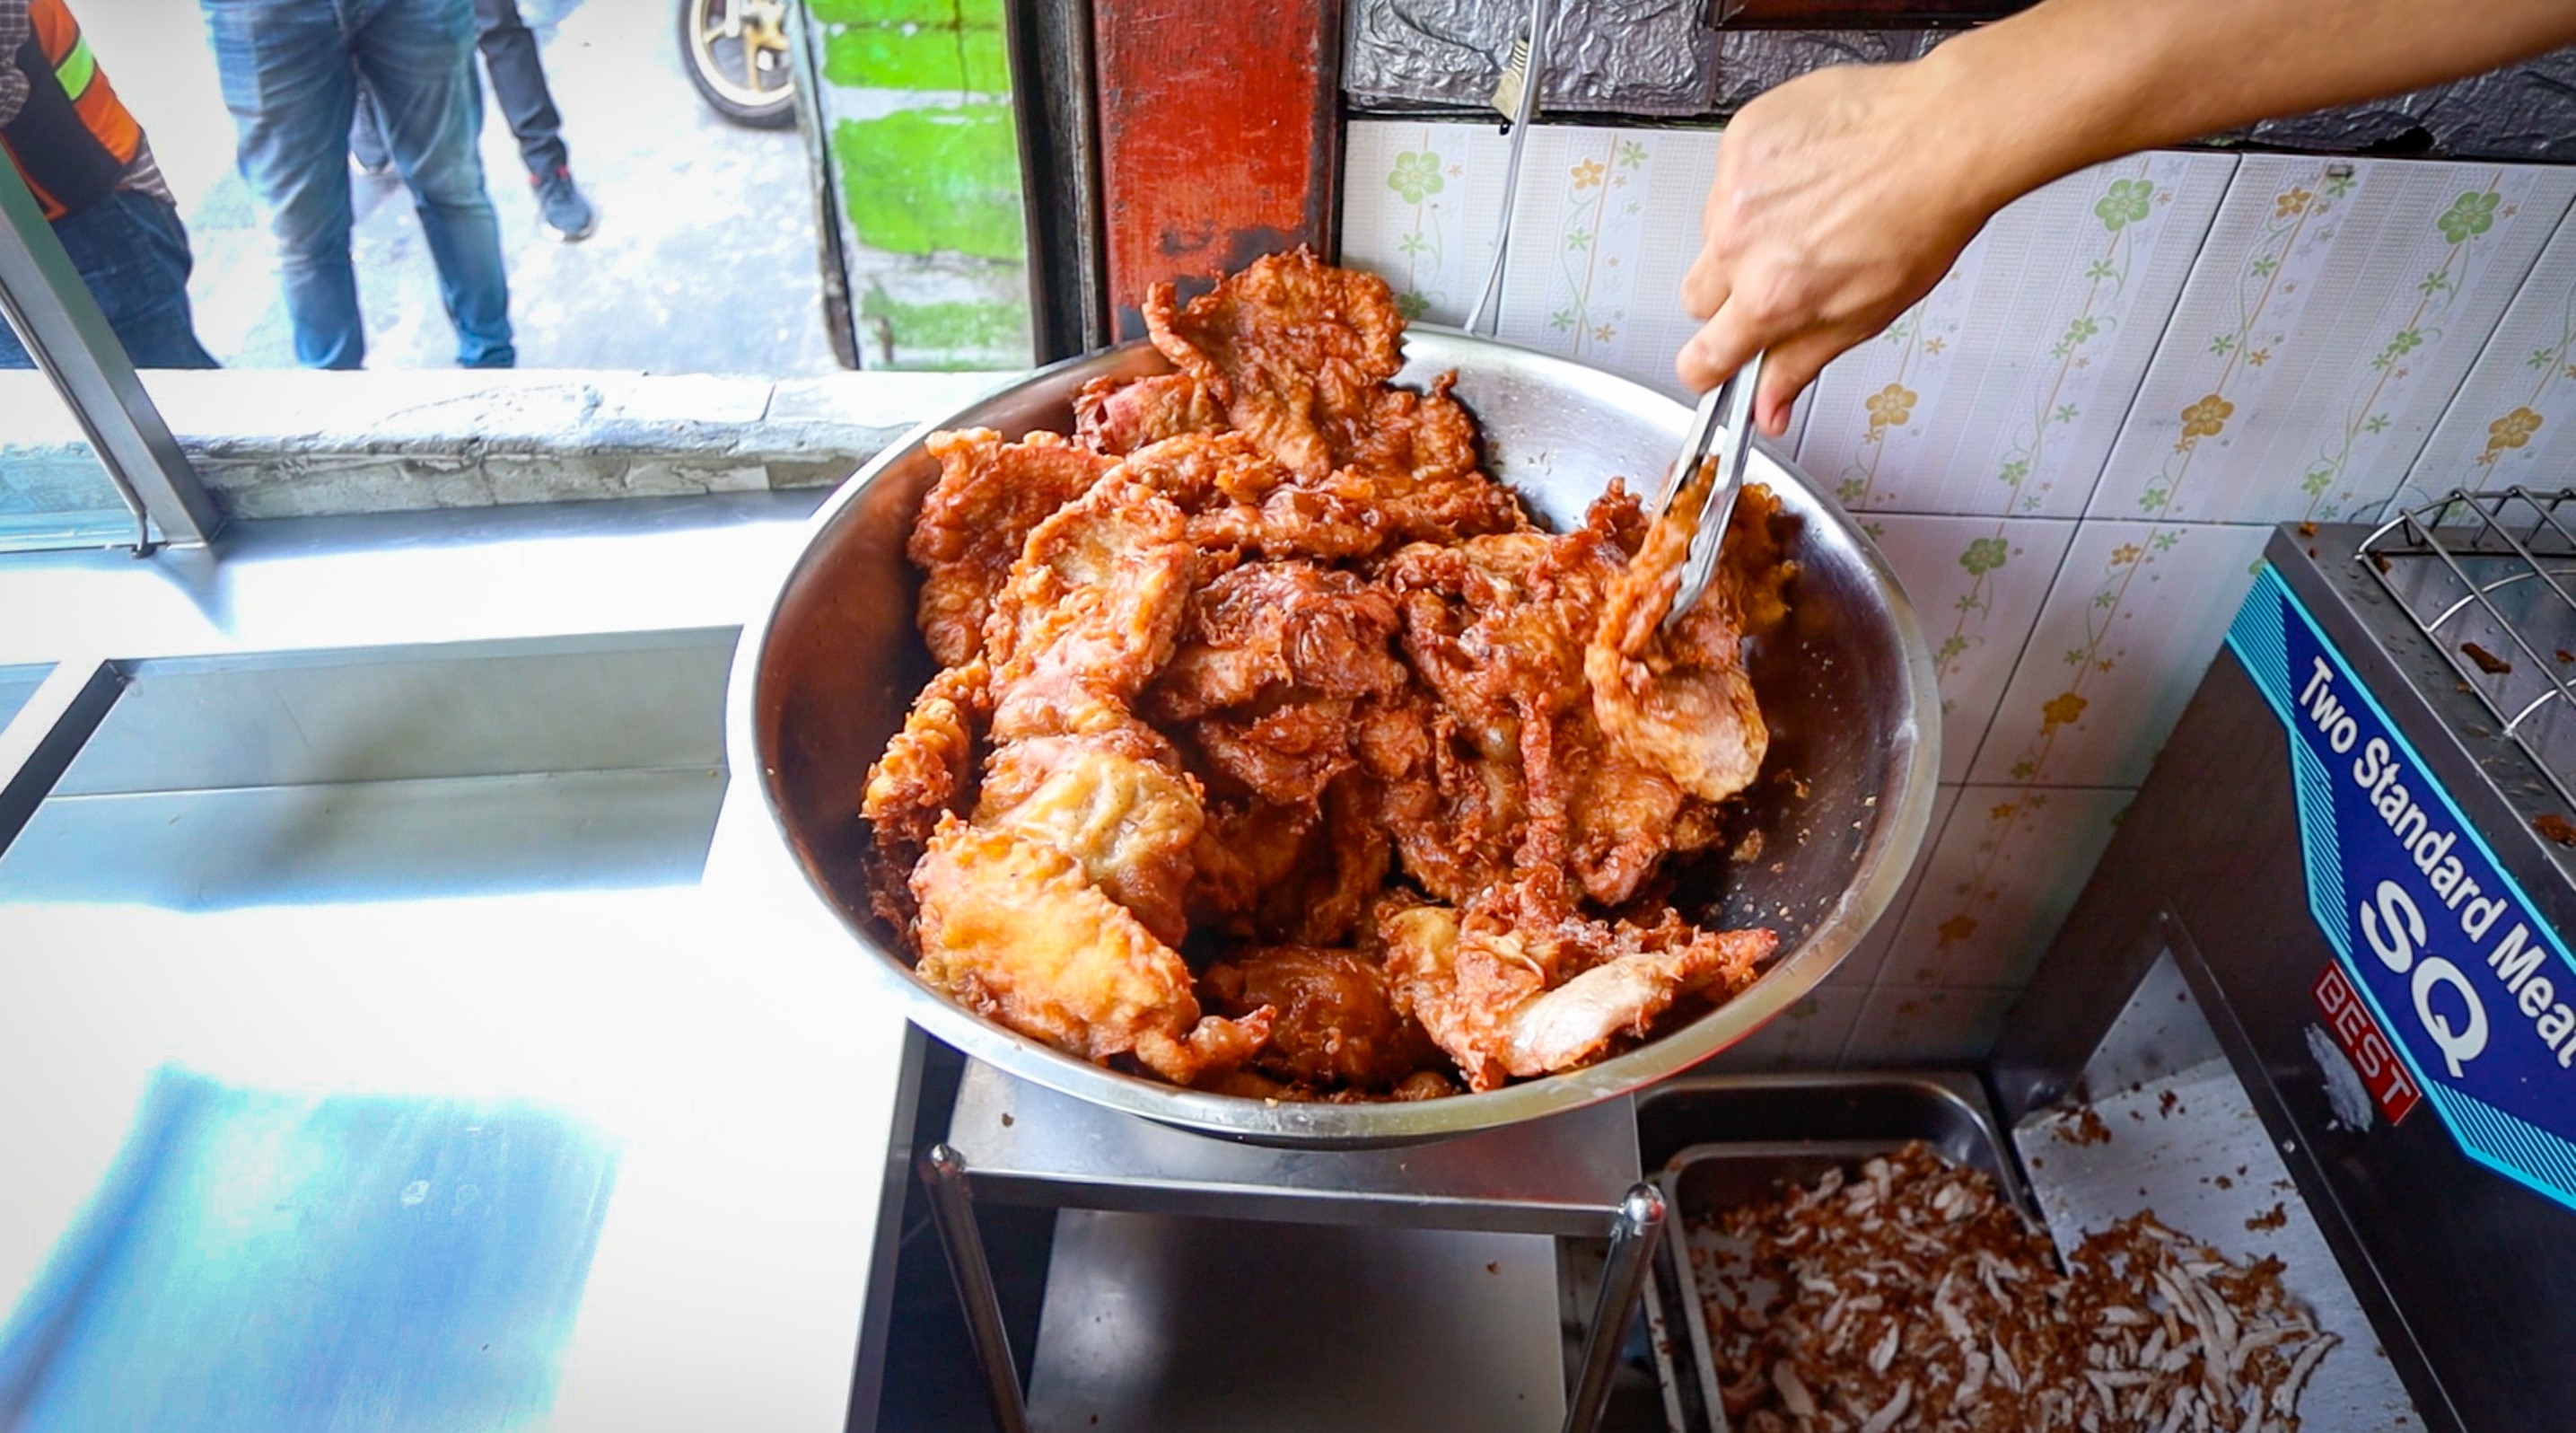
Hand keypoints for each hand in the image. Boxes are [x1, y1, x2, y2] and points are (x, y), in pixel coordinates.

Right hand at [1677, 55, 2008, 434]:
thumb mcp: (1863, 315)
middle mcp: (1740, 243)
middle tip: (1781, 275)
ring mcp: (1734, 188)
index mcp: (1769, 298)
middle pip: (1697, 296)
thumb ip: (1800, 364)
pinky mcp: (1740, 141)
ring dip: (1745, 233)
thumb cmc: (1920, 220)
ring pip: (1713, 233)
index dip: (1709, 368)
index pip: (1701, 358)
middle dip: (1729, 297)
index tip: (1716, 364)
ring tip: (1807, 213)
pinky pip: (1728, 178)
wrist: (1942, 136)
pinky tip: (1805, 175)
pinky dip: (1757, 181)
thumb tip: (1768, 411)